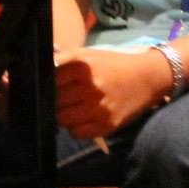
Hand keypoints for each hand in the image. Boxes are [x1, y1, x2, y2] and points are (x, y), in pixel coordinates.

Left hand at [54, 48, 171, 138]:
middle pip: (55, 102)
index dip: (48, 85)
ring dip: (65, 115)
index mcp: (83, 67)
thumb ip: (63, 61)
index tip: (51, 86)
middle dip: (56, 101)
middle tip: (63, 99)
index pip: (49, 81)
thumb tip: (41, 70)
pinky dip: (76, 128)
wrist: (147, 78)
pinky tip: (84, 118)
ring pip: (63, 120)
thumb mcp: (88, 54)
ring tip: (73, 109)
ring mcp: (98, 108)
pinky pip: (77, 133)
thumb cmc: (114, 64)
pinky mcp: (106, 125)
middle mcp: (90, 88)